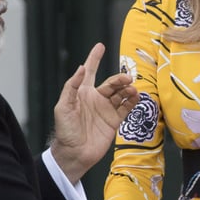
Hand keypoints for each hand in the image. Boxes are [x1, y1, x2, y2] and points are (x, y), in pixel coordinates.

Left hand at [49, 42, 138, 182]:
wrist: (75, 153)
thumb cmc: (65, 131)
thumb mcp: (63, 107)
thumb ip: (72, 87)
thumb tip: (82, 68)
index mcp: (82, 93)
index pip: (90, 71)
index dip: (94, 58)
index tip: (100, 46)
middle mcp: (96, 99)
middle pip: (111, 83)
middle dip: (119, 79)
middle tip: (127, 78)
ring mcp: (106, 109)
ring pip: (120, 94)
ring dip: (127, 89)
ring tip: (132, 88)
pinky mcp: (114, 121)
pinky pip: (125, 108)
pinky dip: (132, 101)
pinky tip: (136, 96)